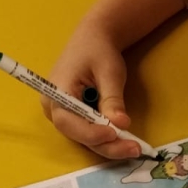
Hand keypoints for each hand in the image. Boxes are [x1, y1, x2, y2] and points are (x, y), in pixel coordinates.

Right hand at [43, 19, 140, 160]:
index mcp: (56, 91)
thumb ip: (112, 98)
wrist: (94, 39)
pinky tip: (126, 140)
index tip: (114, 133)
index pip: (68, 121)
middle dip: (106, 144)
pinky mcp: (74, 117)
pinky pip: (89, 132)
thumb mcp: (109, 72)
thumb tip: (122, 123)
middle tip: (134, 149)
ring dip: (109, 145)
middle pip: (77, 134)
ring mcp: (63, 115)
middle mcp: (53, 108)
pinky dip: (107, 137)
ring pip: (85, 137)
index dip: (90, 132)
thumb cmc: (98, 50)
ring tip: (134, 147)